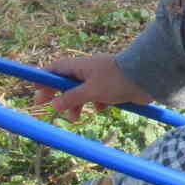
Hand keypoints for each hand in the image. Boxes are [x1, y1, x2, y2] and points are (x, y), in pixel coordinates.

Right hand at [36, 54, 150, 119]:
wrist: (148, 78)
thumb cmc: (117, 80)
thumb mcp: (90, 91)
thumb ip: (71, 98)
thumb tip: (53, 104)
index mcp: (81, 66)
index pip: (56, 69)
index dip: (45, 79)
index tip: (36, 91)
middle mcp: (90, 71)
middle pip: (68, 83)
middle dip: (59, 96)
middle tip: (50, 108)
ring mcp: (103, 79)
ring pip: (83, 92)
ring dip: (77, 104)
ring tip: (75, 118)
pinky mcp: (114, 88)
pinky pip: (99, 97)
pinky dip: (97, 103)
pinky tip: (102, 109)